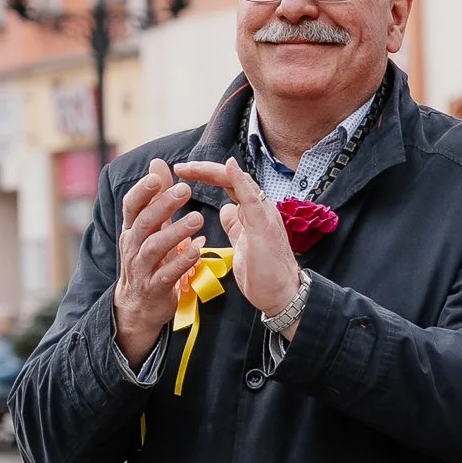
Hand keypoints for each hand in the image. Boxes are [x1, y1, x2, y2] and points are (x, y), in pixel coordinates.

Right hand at [113, 158, 205, 366]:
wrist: (138, 306)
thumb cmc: (148, 260)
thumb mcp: (150, 228)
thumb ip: (156, 197)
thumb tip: (158, 162)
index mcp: (132, 230)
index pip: (131, 206)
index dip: (142, 190)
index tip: (157, 175)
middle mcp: (133, 247)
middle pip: (144, 222)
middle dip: (162, 205)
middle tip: (185, 189)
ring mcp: (141, 268)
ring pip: (154, 247)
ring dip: (175, 232)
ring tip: (197, 219)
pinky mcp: (154, 288)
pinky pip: (167, 274)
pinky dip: (181, 262)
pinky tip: (198, 250)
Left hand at [176, 160, 303, 332]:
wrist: (280, 296)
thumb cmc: (263, 275)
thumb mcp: (241, 244)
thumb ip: (235, 225)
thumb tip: (226, 210)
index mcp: (252, 212)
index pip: (229, 185)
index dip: (207, 176)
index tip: (183, 173)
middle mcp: (260, 208)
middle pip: (232, 179)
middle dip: (205, 170)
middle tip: (181, 167)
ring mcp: (263, 215)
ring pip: (240, 182)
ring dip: (215, 171)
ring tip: (192, 166)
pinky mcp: (264, 225)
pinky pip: (252, 198)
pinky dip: (240, 180)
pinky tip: (229, 167)